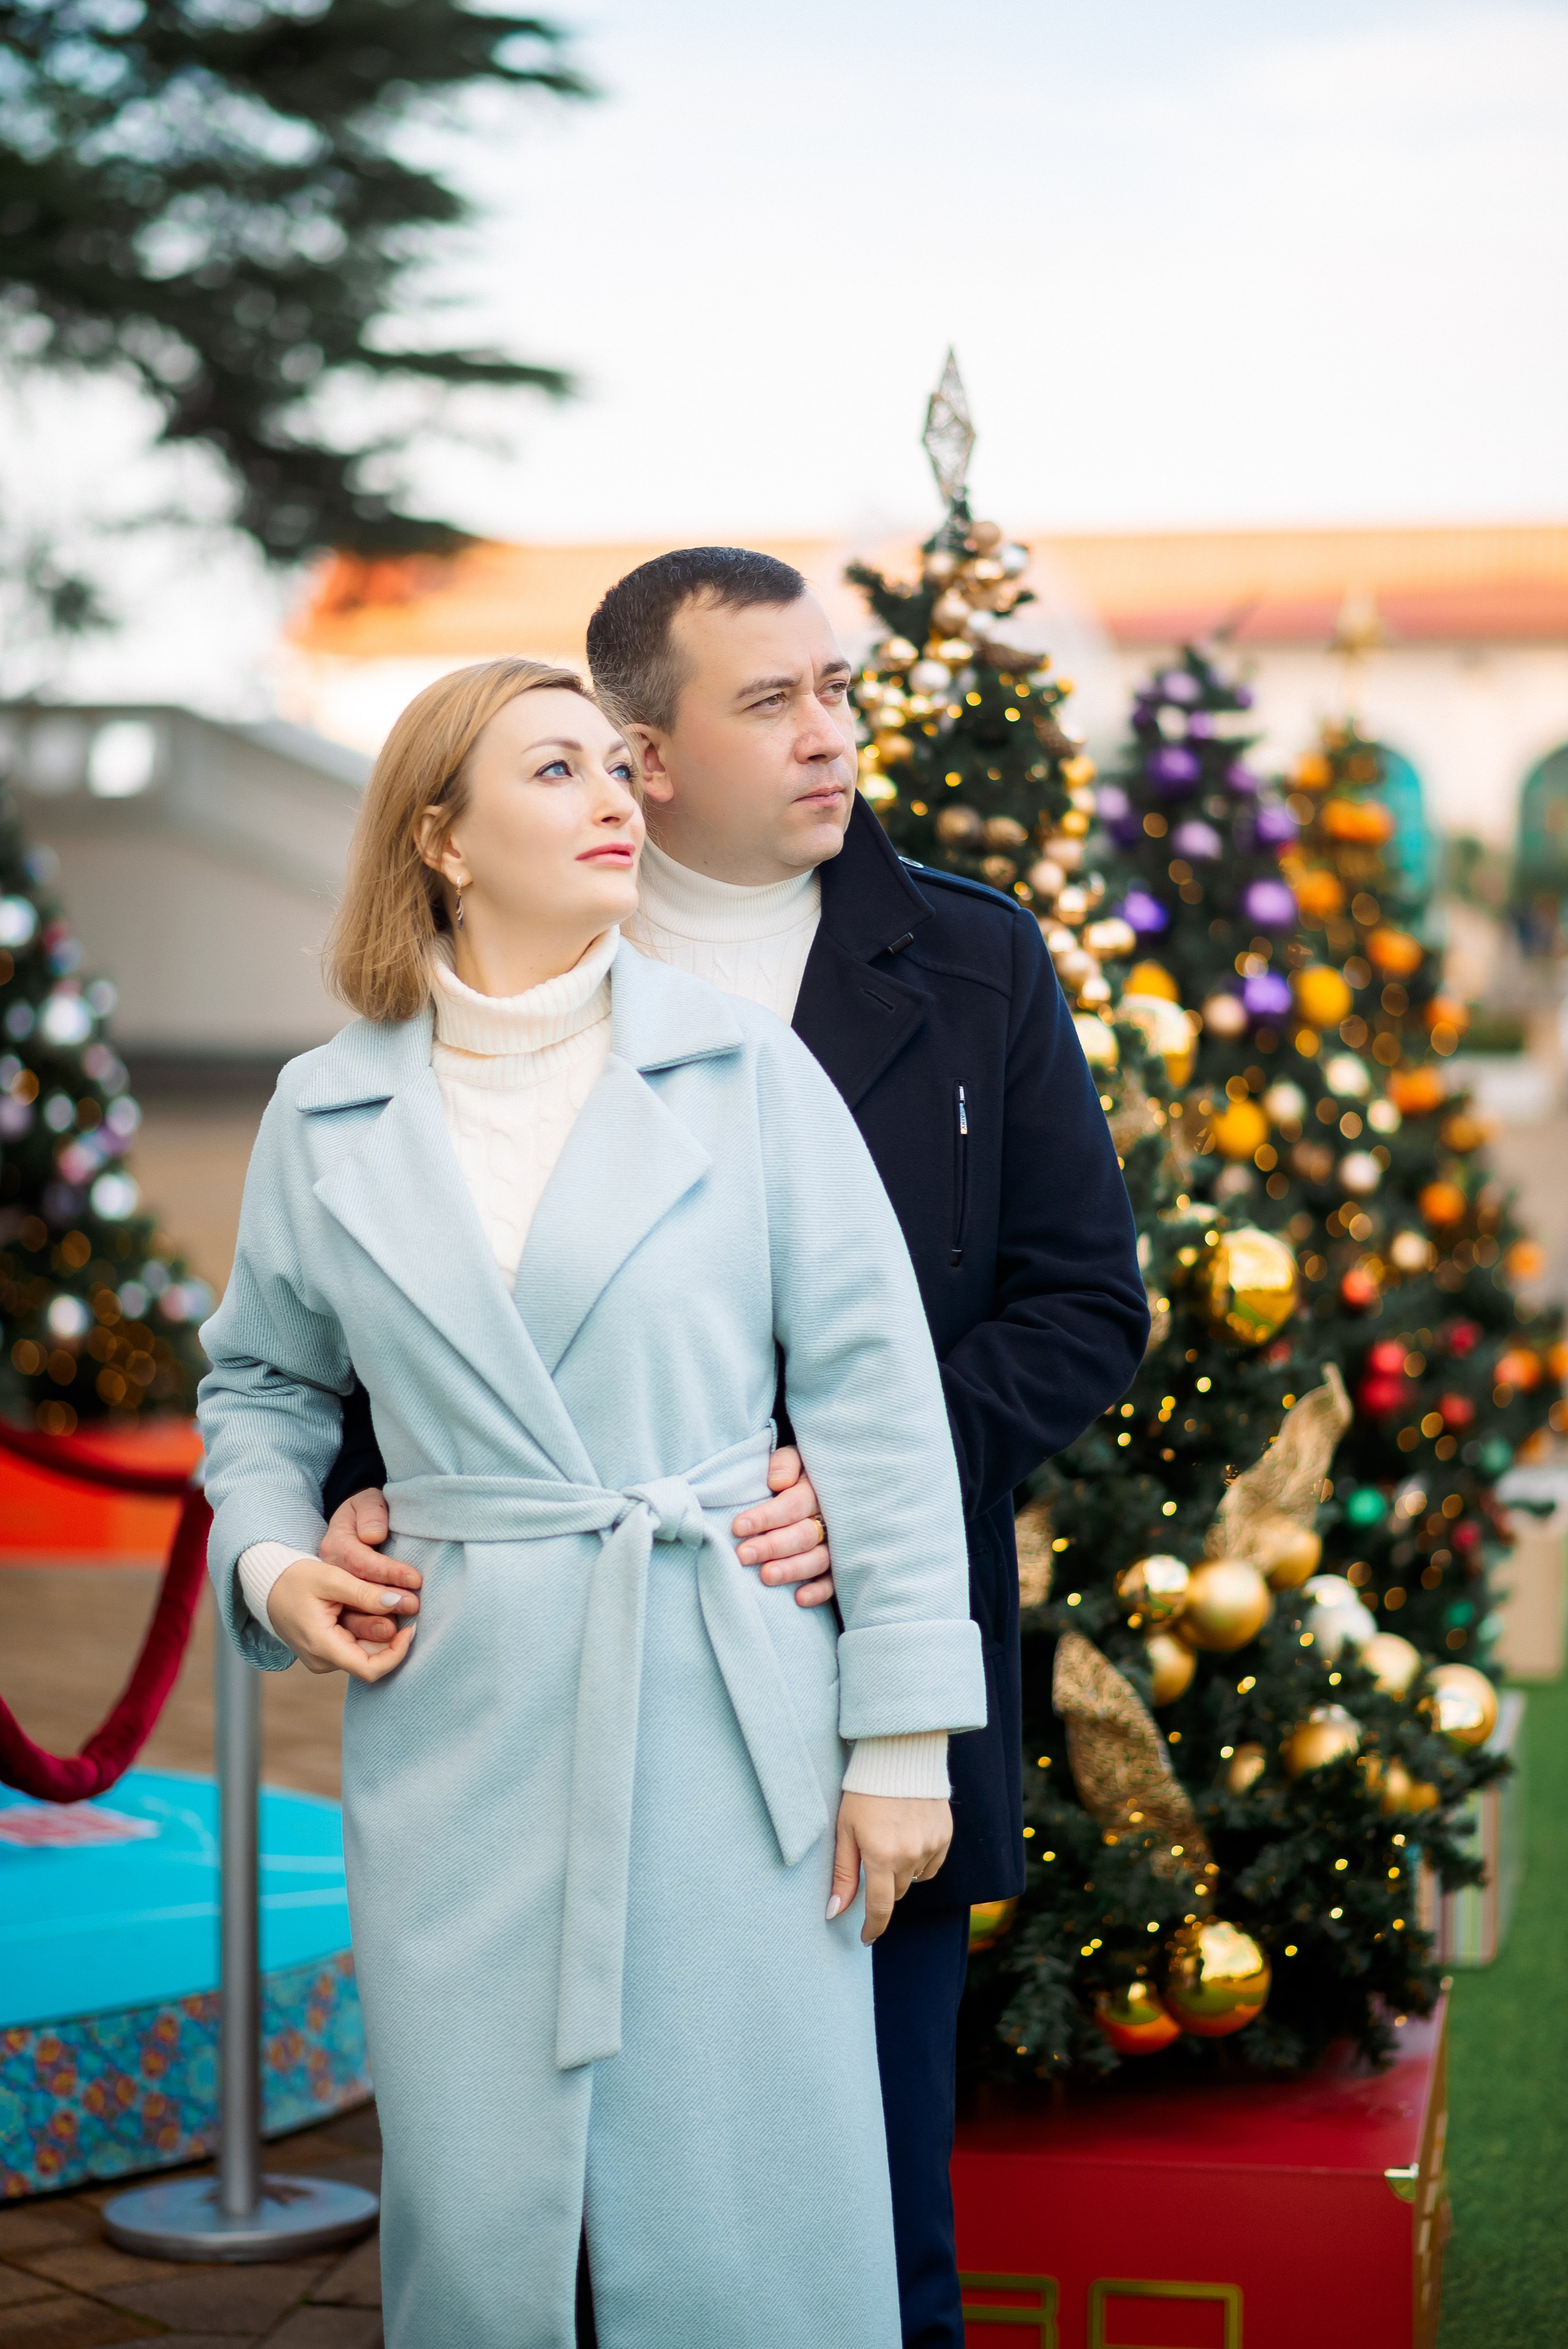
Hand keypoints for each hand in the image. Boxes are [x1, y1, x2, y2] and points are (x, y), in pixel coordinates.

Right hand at [266, 1554, 415, 1683]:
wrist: (267, 1586)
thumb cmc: (294, 1580)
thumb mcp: (330, 1578)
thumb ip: (365, 1593)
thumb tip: (399, 1603)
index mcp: (322, 1646)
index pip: (370, 1669)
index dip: (397, 1653)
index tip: (409, 1627)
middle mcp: (323, 1660)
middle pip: (371, 1656)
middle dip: (389, 1632)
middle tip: (396, 1601)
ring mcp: (323, 1659)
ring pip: (365, 1650)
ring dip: (376, 1625)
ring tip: (372, 1597)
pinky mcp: (326, 1652)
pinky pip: (354, 1645)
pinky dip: (365, 1626)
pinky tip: (359, 1604)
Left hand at [732, 1447, 833, 1607]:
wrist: (834, 1478)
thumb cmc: (803, 1471)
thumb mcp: (797, 1455)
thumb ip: (786, 1463)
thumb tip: (777, 1482)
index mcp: (819, 1490)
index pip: (793, 1505)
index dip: (766, 1517)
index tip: (738, 1527)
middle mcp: (832, 1519)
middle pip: (804, 1535)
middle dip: (772, 1546)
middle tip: (743, 1555)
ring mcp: (840, 1543)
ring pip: (819, 1559)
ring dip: (792, 1569)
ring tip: (765, 1576)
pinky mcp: (844, 1564)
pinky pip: (836, 1581)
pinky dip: (820, 1591)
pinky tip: (799, 1598)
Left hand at [827, 1792, 951, 1943]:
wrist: (899, 1754)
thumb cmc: (863, 1792)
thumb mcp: (845, 1830)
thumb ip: (843, 1874)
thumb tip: (835, 1911)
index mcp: (880, 1855)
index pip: (880, 1908)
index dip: (873, 1927)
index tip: (866, 1937)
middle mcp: (909, 1855)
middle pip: (896, 1891)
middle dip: (883, 1885)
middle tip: (872, 1858)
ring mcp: (930, 1845)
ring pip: (914, 1878)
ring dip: (901, 1870)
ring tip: (891, 1838)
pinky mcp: (944, 1835)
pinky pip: (932, 1864)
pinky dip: (920, 1859)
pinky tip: (909, 1836)